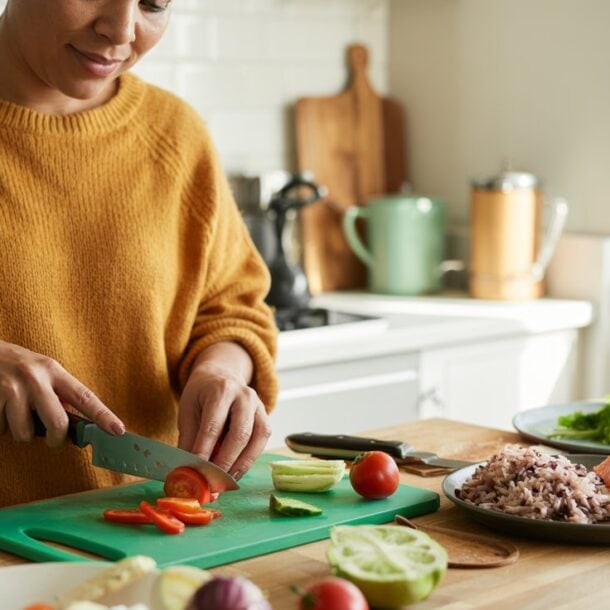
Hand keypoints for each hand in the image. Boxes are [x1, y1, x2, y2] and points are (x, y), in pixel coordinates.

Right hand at [0, 341, 124, 447]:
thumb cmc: (16, 367)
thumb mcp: (41, 372)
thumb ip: (58, 395)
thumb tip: (76, 428)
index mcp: (54, 370)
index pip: (84, 396)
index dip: (103, 415)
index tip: (118, 430)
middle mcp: (35, 377)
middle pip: (58, 423)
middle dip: (57, 440)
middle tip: (54, 441)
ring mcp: (12, 388)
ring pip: (25, 433)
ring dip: (21, 433)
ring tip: (16, 416)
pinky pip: (2, 431)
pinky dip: (2, 428)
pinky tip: (0, 411)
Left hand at [178, 345, 271, 479]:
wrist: (221, 375)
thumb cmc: (202, 395)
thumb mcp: (188, 411)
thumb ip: (189, 440)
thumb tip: (187, 472)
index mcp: (220, 390)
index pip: (213, 426)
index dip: (205, 452)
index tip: (196, 474)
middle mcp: (244, 395)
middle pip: (240, 434)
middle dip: (226, 462)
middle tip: (212, 484)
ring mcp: (258, 405)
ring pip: (256, 439)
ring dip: (241, 465)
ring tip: (225, 482)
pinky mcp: (265, 417)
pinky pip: (262, 441)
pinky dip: (249, 459)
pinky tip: (236, 471)